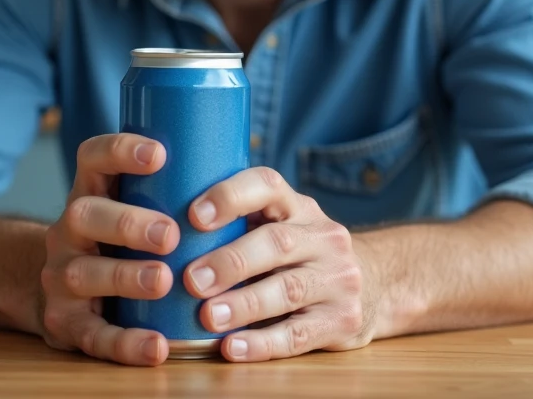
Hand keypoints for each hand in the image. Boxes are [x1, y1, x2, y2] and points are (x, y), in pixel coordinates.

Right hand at [39, 134, 179, 365]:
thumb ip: (171, 195)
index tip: (161, 154)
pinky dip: (126, 343)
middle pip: (84, 214)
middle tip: (171, 234)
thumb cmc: (123, 245)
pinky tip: (157, 346)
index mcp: (91, 193)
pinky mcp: (66, 323)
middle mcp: (69, 230)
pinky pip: (92, 335)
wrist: (67, 294)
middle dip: (128, 223)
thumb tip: (245, 177)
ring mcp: (62, 276)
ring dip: (126, 276)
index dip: (121, 150)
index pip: (93, 157)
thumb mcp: (133, 210)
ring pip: (83, 273)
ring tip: (163, 282)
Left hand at [183, 167, 376, 361]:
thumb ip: (237, 224)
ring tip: (207, 316)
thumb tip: (159, 233)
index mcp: (298, 206)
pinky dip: (261, 343)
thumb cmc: (298, 254)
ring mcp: (338, 278)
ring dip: (243, 304)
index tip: (193, 216)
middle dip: (230, 261)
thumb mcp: (280, 226)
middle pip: (276, 242)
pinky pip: (298, 335)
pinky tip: (231, 347)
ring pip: (287, 289)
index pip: (268, 185)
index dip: (230, 196)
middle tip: (191, 278)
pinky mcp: (342, 320)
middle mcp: (323, 236)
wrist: (373, 284)